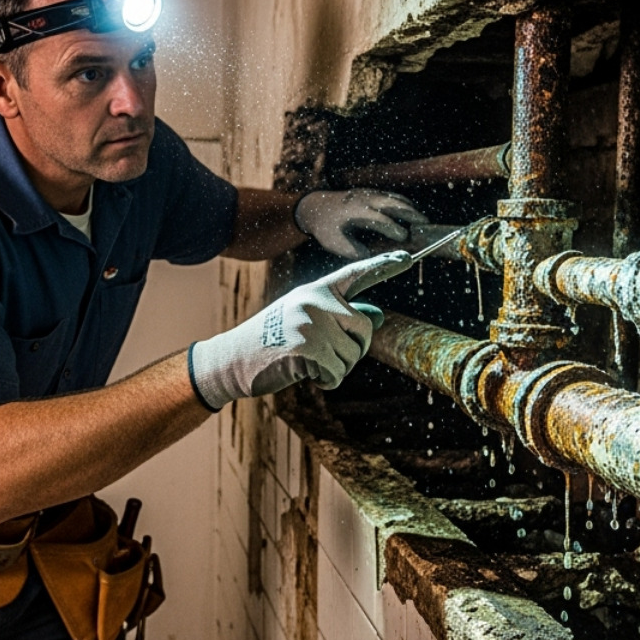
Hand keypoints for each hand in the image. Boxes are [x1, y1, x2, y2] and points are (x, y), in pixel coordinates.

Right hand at [188, 252, 412, 409]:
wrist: (231, 359)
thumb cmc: (271, 343)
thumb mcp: (305, 322)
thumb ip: (339, 318)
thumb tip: (378, 318)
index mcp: (316, 290)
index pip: (356, 274)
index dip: (384, 266)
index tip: (408, 258)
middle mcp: (316, 300)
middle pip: (364, 329)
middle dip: (353, 351)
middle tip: (325, 357)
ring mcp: (311, 322)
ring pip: (351, 356)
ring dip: (335, 369)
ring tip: (305, 362)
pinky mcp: (307, 347)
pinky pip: (337, 373)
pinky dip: (325, 381)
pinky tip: (302, 373)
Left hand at [294, 189, 428, 258]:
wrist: (315, 206)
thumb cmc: (326, 228)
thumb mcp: (335, 243)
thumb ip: (353, 251)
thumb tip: (372, 257)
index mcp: (356, 213)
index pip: (379, 219)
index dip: (393, 228)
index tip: (405, 237)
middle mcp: (364, 200)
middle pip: (392, 204)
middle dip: (410, 213)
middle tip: (425, 224)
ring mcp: (368, 193)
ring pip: (394, 197)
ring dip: (410, 207)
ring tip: (424, 219)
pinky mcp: (370, 192)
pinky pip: (391, 195)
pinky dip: (404, 202)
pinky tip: (412, 211)